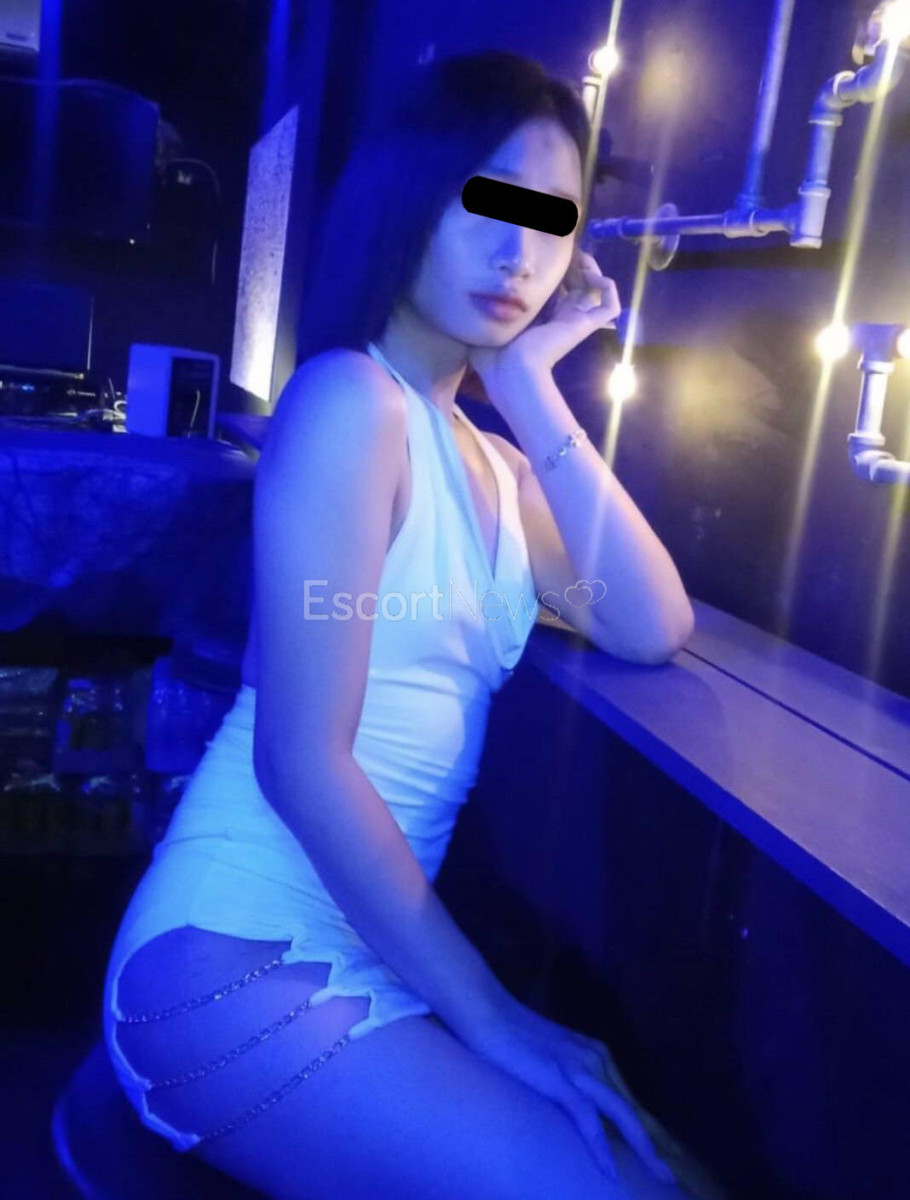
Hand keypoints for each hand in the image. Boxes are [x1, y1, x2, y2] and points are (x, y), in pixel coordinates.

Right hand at [459, 993, 677, 1186]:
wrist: (485, 1012)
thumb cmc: (510, 1035)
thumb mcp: (550, 1057)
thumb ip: (567, 1076)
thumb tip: (573, 1104)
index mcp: (595, 1054)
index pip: (628, 1099)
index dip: (648, 1128)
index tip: (664, 1154)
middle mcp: (596, 1060)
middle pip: (634, 1110)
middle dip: (657, 1144)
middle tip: (673, 1178)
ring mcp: (579, 1069)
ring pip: (623, 1116)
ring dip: (645, 1150)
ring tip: (661, 1178)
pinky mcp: (560, 1079)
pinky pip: (588, 1120)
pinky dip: (601, 1148)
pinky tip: (609, 1172)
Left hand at [467, 246, 620, 393]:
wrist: (511, 373)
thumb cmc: (494, 359)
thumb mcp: (484, 326)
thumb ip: (482, 310)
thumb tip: (468, 294)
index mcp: (538, 321)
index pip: (554, 291)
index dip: (554, 272)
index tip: (545, 252)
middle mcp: (560, 319)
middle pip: (577, 286)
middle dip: (574, 265)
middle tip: (565, 250)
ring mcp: (575, 322)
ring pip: (596, 291)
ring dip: (592, 270)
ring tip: (580, 258)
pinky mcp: (585, 326)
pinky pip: (609, 306)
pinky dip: (608, 287)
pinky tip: (593, 275)